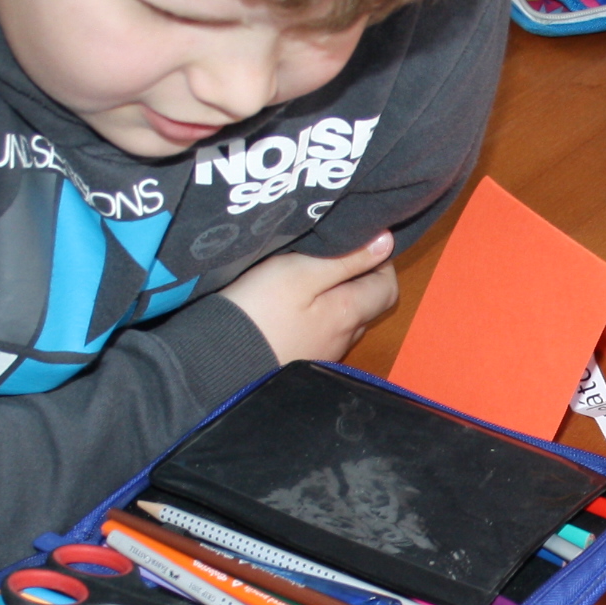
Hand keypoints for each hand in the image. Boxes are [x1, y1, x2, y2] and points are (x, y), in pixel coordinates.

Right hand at [220, 231, 398, 363]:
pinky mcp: (301, 362)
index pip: (388, 288)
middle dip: (358, 279)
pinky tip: (292, 308)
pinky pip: (321, 335)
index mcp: (349, 314)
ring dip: (336, 299)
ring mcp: (322, 354)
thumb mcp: (300, 272)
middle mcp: (343, 339)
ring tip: (308, 279)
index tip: (356, 245)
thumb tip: (386, 242)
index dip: (380, 263)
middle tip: (329, 256)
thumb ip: (345, 259)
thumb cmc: (259, 309)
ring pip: (344, 322)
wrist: (217, 360)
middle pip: (368, 305)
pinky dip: (317, 318)